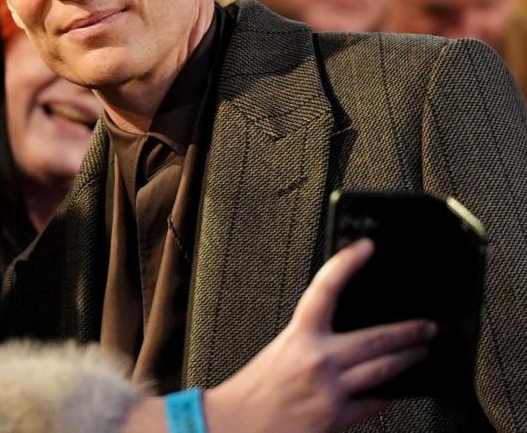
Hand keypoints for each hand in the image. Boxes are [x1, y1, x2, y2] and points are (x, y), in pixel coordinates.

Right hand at [204, 239, 435, 432]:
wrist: (236, 423)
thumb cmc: (253, 390)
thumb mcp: (278, 351)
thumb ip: (309, 342)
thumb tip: (340, 337)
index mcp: (298, 337)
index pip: (324, 290)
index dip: (346, 264)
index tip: (365, 248)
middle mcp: (319, 360)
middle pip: (376, 338)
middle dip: (409, 332)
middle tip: (427, 327)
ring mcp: (332, 390)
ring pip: (384, 370)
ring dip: (409, 360)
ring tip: (422, 353)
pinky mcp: (338, 418)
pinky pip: (374, 404)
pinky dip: (387, 396)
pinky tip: (396, 391)